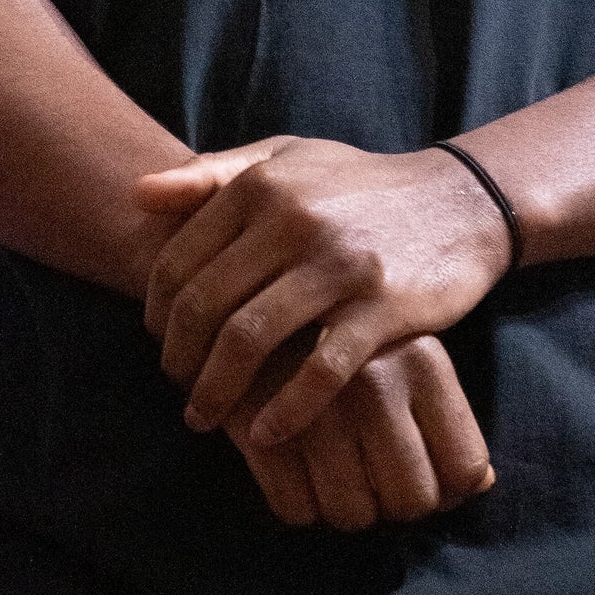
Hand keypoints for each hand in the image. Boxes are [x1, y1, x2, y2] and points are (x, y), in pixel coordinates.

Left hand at [136, 136, 513, 446]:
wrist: (457, 200)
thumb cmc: (357, 185)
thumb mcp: (289, 159)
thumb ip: (214, 173)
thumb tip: (137, 192)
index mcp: (264, 184)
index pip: (180, 259)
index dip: (157, 312)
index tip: (161, 342)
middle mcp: (295, 220)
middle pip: (206, 305)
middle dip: (178, 360)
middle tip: (178, 388)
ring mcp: (339, 265)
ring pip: (250, 340)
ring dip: (216, 392)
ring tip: (205, 419)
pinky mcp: (381, 309)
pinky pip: (319, 372)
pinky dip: (284, 411)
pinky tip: (266, 434)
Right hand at [226, 332, 493, 530]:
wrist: (260, 276)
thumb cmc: (350, 325)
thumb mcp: (409, 351)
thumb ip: (447, 416)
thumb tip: (480, 486)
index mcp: (423, 361)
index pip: (464, 468)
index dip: (446, 489)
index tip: (419, 476)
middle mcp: (377, 382)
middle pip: (411, 501)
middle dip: (392, 505)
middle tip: (371, 481)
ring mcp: (317, 404)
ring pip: (352, 515)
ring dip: (342, 507)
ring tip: (332, 473)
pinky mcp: (261, 421)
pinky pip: (295, 509)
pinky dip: (296, 504)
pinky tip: (294, 470)